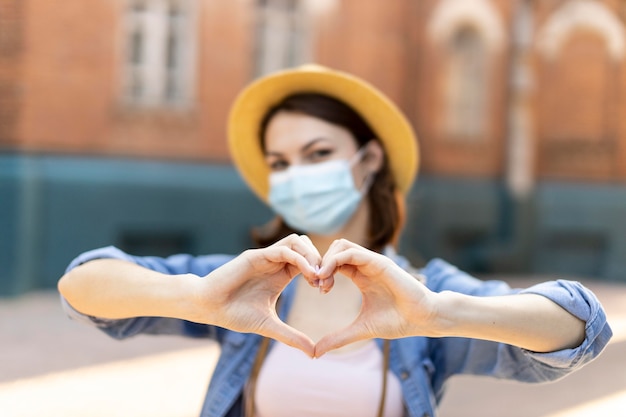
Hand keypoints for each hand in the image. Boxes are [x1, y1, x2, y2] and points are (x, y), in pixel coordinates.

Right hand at [195, 234, 320, 356]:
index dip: (321, 272)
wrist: (209, 307)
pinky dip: (300, 259)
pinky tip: (307, 275)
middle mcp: (275, 262)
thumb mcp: (269, 326)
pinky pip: (284, 250)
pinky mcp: (255, 256)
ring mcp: (265, 257)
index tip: (325, 290)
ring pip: (297, 241)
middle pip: (307, 246)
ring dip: (311, 255)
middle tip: (324, 283)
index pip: (308, 261)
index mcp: (281, 274)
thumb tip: (313, 353)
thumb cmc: (234, 314)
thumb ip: (291, 336)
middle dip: (320, 261)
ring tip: (316, 277)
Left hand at [314, 239, 437, 356]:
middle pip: (335, 249)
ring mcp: (373, 262)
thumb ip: (338, 338)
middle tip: (317, 284)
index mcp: (361, 276)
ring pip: (341, 245)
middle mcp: (366, 265)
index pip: (335, 262)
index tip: (317, 289)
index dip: (321, 272)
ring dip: (326, 259)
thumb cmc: (398, 322)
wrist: (423, 319)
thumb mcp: (361, 329)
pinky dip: (334, 260)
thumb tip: (316, 353)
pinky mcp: (379, 262)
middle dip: (320, 263)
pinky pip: (351, 252)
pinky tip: (327, 277)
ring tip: (321, 280)